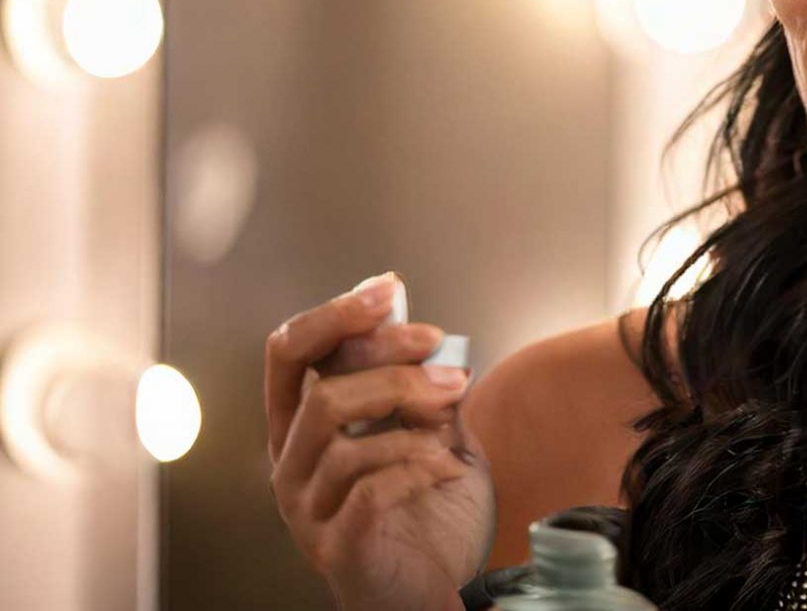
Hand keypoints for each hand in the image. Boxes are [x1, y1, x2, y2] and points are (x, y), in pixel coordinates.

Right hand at [266, 275, 495, 609]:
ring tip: (453, 420)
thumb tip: (425, 329)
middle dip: (387, 363)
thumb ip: (421, 387)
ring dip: (411, 417)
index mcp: (302, 425)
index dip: (333, 315)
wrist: (432, 584)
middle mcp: (290, 463)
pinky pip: (367, 490)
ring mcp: (305, 506)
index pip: (289, 353)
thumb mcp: (428, 432)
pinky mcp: (334, 544)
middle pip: (320, 390)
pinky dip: (417, 467)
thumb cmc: (423, 508)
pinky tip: (448, 467)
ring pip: (342, 439)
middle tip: (447, 360)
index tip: (388, 290)